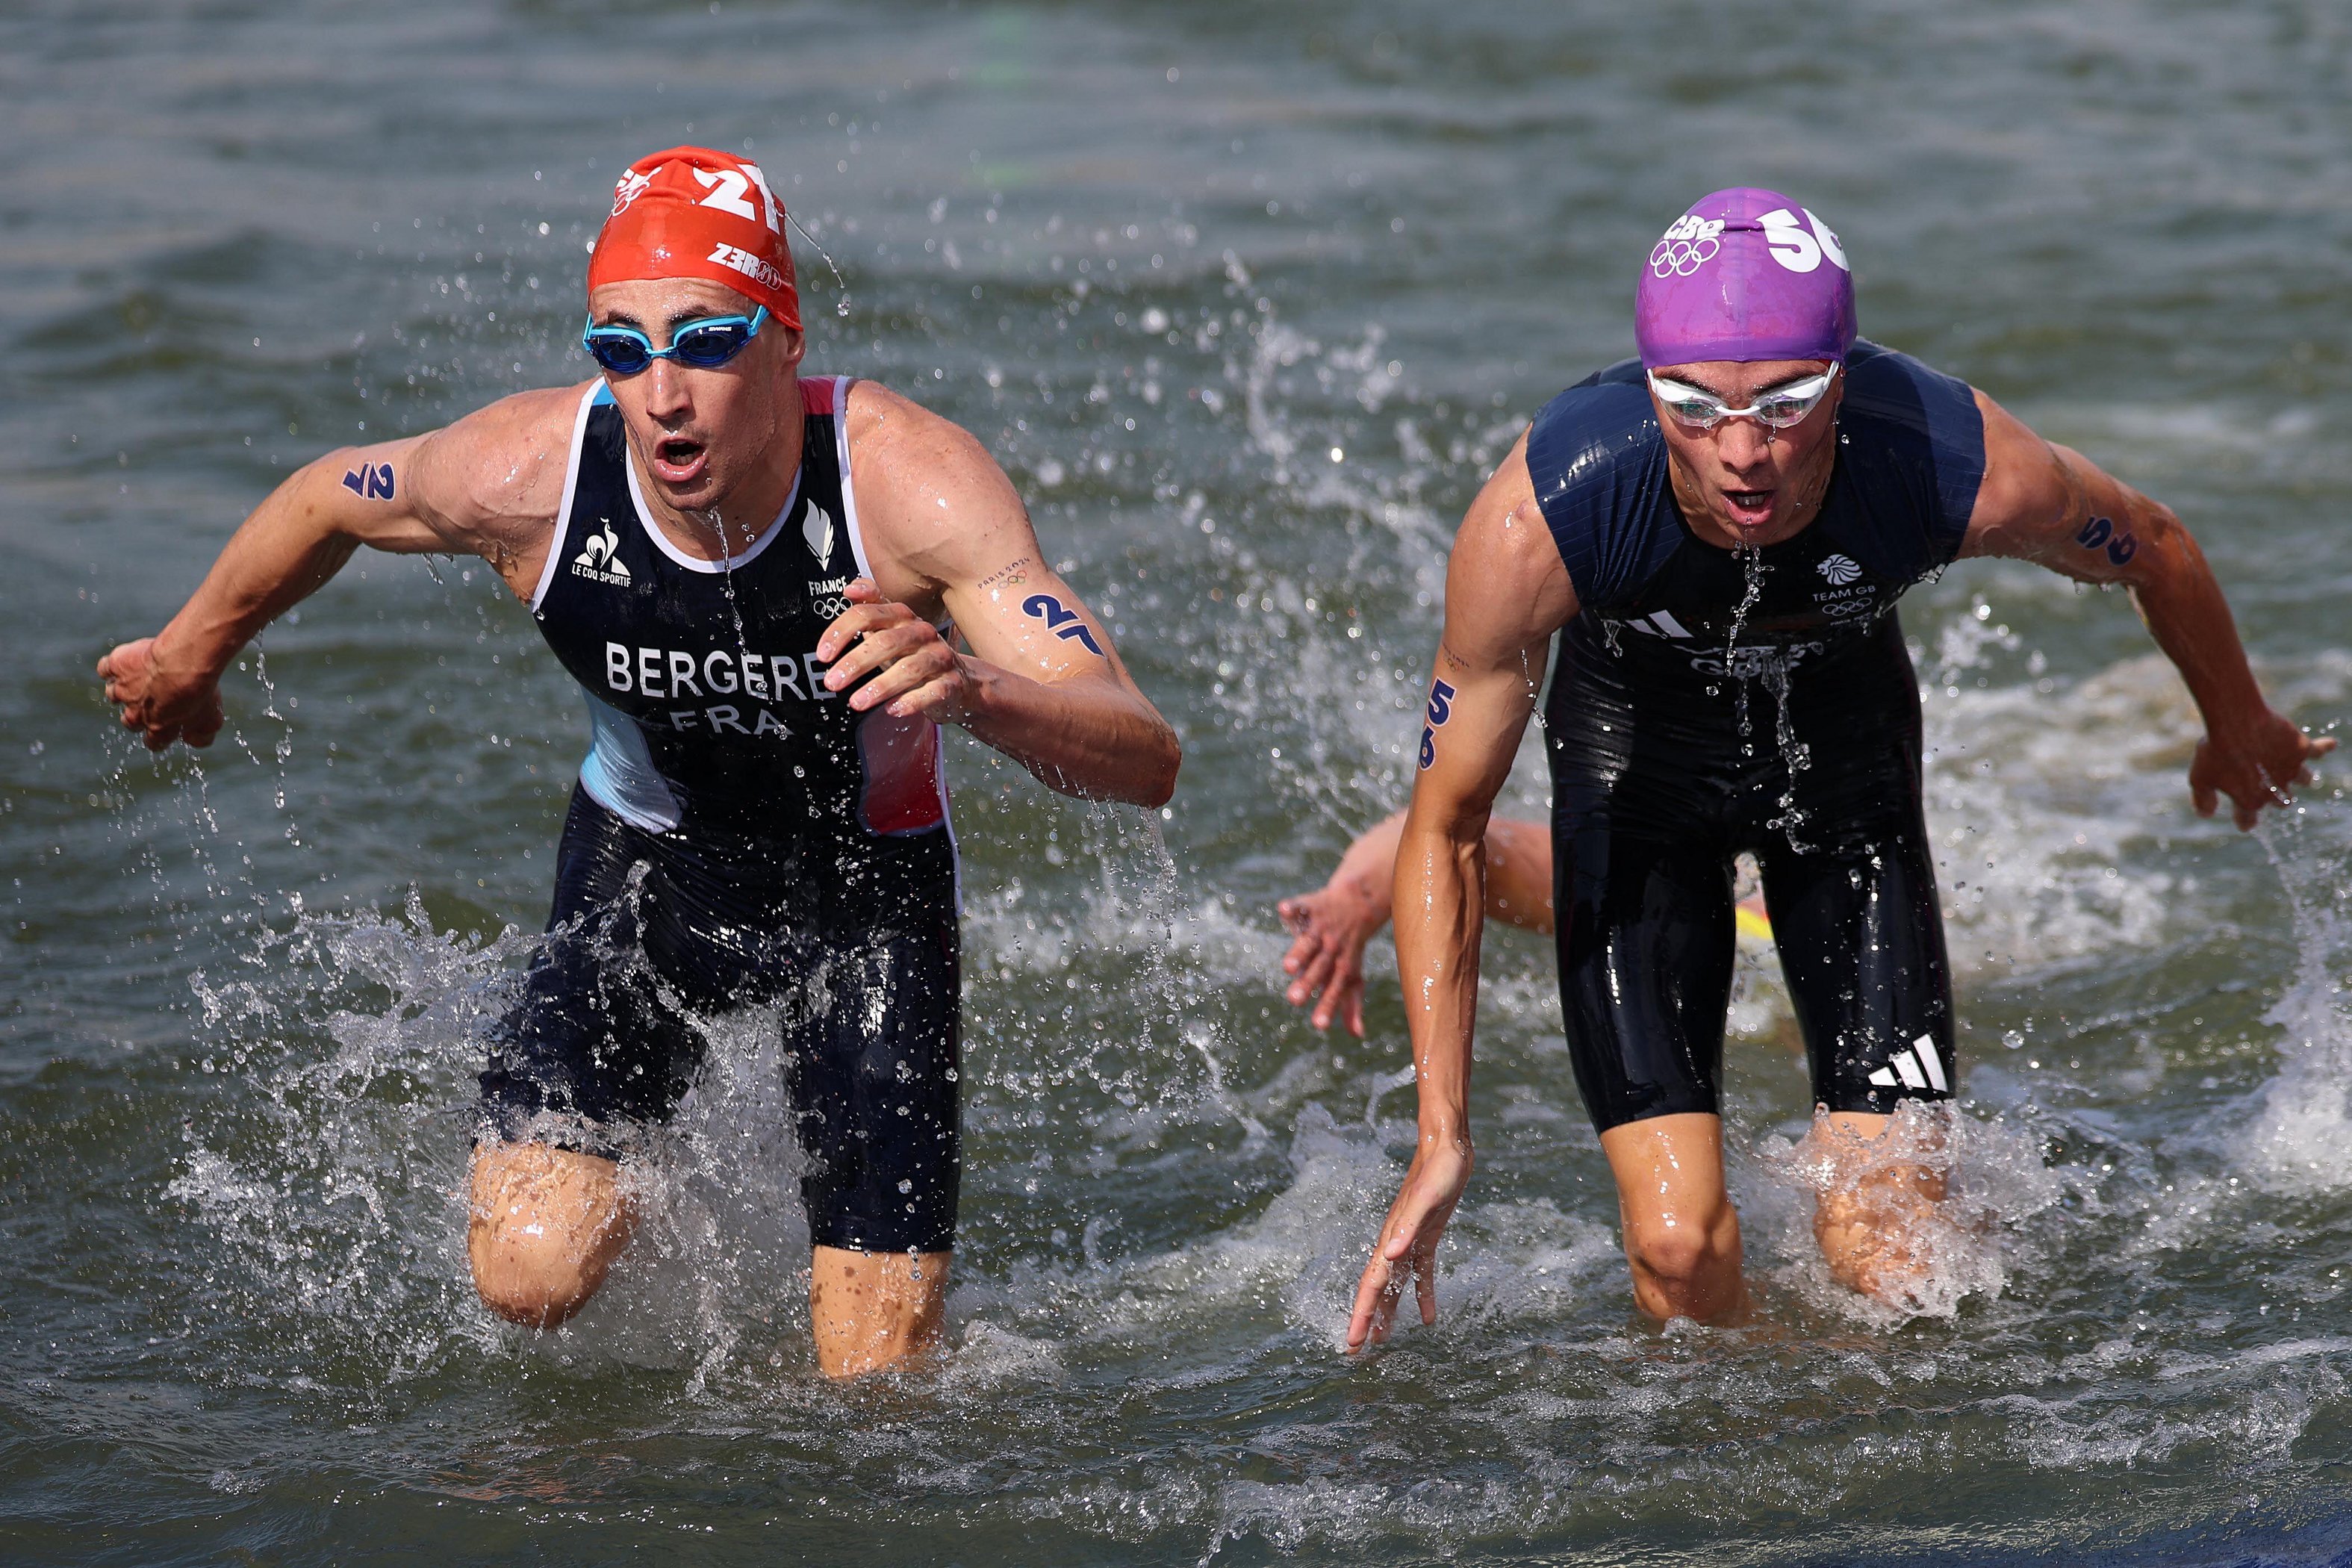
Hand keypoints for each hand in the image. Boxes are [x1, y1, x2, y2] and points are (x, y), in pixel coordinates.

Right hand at [96, 636, 224, 750]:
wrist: (184, 662)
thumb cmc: (200, 691)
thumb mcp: (212, 720)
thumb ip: (202, 736)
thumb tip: (189, 740)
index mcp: (159, 728)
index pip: (152, 742)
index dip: (157, 737)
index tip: (162, 727)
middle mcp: (135, 713)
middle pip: (129, 722)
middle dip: (137, 714)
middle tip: (149, 700)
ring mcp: (122, 690)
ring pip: (113, 694)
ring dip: (122, 689)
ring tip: (135, 680)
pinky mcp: (116, 667)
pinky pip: (104, 669)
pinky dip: (110, 667)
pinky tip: (121, 663)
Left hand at [816, 579, 978, 721]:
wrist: (960, 680)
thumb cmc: (915, 654)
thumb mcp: (891, 629)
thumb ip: (870, 609)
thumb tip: (850, 589)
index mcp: (902, 617)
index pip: (867, 614)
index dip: (841, 633)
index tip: (823, 655)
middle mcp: (921, 633)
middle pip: (885, 642)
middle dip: (855, 663)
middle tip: (832, 682)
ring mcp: (939, 658)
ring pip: (909, 669)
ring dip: (879, 686)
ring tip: (856, 702)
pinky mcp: (952, 683)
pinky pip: (933, 691)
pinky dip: (911, 701)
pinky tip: (892, 710)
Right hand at [1277, 879, 1385, 1035]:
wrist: (1360, 903)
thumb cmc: (1351, 946)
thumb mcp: (1353, 974)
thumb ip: (1351, 1004)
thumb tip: (1357, 1035)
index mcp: (1341, 967)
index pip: (1334, 990)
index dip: (1327, 1006)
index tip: (1319, 1026)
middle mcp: (1331, 948)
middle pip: (1319, 968)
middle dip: (1307, 984)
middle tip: (1294, 1000)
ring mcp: (1321, 928)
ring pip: (1309, 942)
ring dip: (1299, 953)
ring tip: (1288, 968)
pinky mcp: (1312, 907)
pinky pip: (1302, 907)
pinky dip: (1293, 908)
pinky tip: (1284, 910)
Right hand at [1345, 1132, 1471, 1351]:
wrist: (1448, 1148)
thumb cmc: (1439, 1170)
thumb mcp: (1428, 1198)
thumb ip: (1408, 1226)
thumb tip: (1388, 1255)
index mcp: (1391, 1239)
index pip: (1371, 1285)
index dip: (1361, 1314)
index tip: (1352, 1342)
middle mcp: (1395, 1244)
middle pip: (1376, 1290)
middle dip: (1366, 1320)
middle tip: (1356, 1351)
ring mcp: (1409, 1241)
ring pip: (1394, 1286)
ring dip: (1388, 1312)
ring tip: (1383, 1340)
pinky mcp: (1426, 1237)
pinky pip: (1421, 1274)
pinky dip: (1423, 1296)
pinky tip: (1429, 1317)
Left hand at [2190, 707, 2333, 829]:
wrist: (2235, 723)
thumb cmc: (2215, 751)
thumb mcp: (2199, 778)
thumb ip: (2203, 798)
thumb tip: (2205, 814)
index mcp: (2249, 800)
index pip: (2249, 819)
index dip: (2245, 821)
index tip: (2246, 823)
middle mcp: (2275, 790)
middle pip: (2282, 801)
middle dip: (2276, 797)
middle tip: (2268, 787)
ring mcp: (2291, 769)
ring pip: (2304, 779)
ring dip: (2300, 776)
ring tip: (2293, 768)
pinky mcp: (2301, 749)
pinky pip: (2319, 750)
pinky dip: (2324, 747)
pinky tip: (2328, 744)